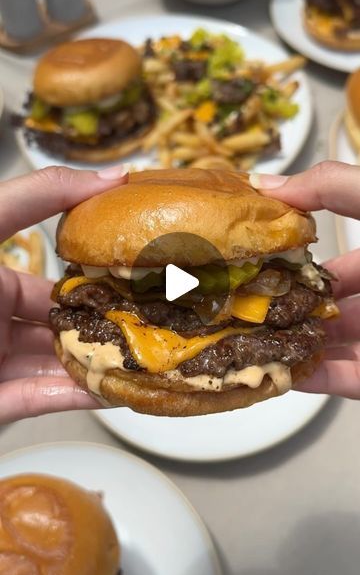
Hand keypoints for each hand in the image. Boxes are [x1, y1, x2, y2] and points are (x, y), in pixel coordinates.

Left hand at [0, 164, 128, 423]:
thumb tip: (108, 174)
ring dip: (98, 362)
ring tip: (148, 354)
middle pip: (59, 322)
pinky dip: (77, 396)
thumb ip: (35, 197)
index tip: (135, 257)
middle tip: (157, 314)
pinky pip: (40, 400)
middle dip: (105, 320)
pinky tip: (117, 388)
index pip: (48, 269)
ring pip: (56, 365)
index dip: (91, 265)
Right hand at [250, 160, 359, 397]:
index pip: (336, 260)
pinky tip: (278, 372)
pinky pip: (348, 379)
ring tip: (244, 343)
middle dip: (287, 306)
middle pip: (330, 306)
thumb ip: (334, 187)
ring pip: (334, 344)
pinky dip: (315, 378)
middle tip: (237, 307)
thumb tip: (266, 182)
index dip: (294, 260)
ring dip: (292, 345)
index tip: (252, 262)